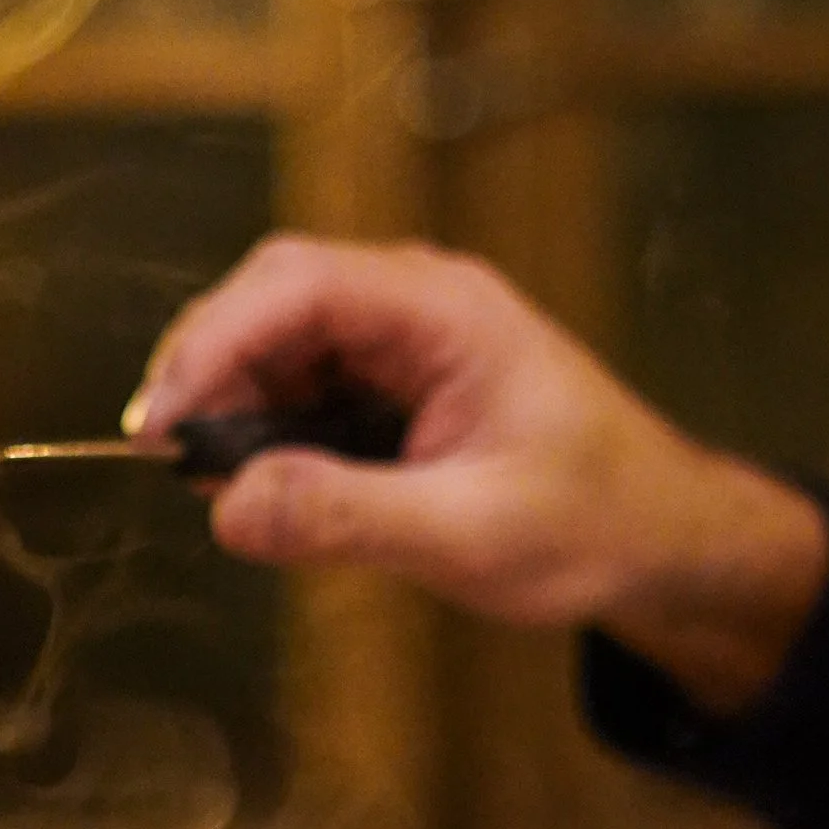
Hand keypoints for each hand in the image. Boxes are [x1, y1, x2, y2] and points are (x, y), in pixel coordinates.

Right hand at [132, 238, 828, 715]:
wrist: (665, 541)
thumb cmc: (596, 525)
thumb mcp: (470, 533)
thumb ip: (348, 517)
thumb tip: (228, 508)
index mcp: (445, 309)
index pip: (297, 287)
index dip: (214, 345)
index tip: (162, 424)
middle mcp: (417, 305)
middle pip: (273, 299)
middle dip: (209, 368)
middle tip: (165, 454)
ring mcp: (404, 341)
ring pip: (279, 341)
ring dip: (233, 402)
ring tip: (211, 479)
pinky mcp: (395, 384)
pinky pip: (305, 384)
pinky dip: (266, 428)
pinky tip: (260, 483)